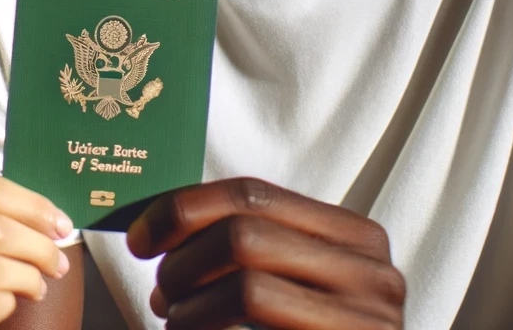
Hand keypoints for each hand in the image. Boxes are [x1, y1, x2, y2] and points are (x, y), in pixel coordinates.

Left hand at [127, 177, 404, 329]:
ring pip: (246, 288)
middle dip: (184, 262)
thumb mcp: (292, 281)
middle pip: (243, 235)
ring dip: (190, 308)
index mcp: (353, 238)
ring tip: (176, 324)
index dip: (183, 209)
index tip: (141, 238)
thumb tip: (162, 225)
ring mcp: (368, 325)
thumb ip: (249, 246)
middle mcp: (372, 275)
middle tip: (161, 293)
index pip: (251, 195)